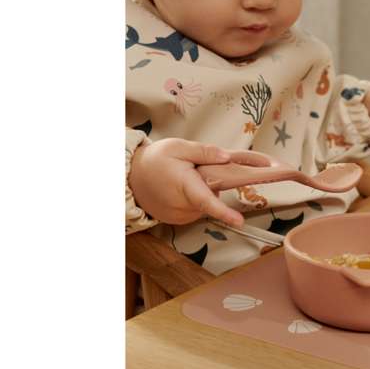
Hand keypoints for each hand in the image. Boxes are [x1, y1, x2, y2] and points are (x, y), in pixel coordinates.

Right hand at [129, 138, 251, 227]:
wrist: (131, 176)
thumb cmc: (155, 159)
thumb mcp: (178, 147)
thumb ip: (204, 152)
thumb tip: (226, 157)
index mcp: (184, 187)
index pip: (207, 201)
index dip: (224, 212)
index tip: (239, 221)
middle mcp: (183, 206)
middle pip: (212, 197)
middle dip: (212, 184)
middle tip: (195, 170)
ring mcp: (180, 216)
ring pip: (205, 204)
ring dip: (203, 191)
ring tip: (185, 179)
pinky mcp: (179, 220)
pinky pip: (196, 209)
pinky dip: (195, 199)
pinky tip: (182, 188)